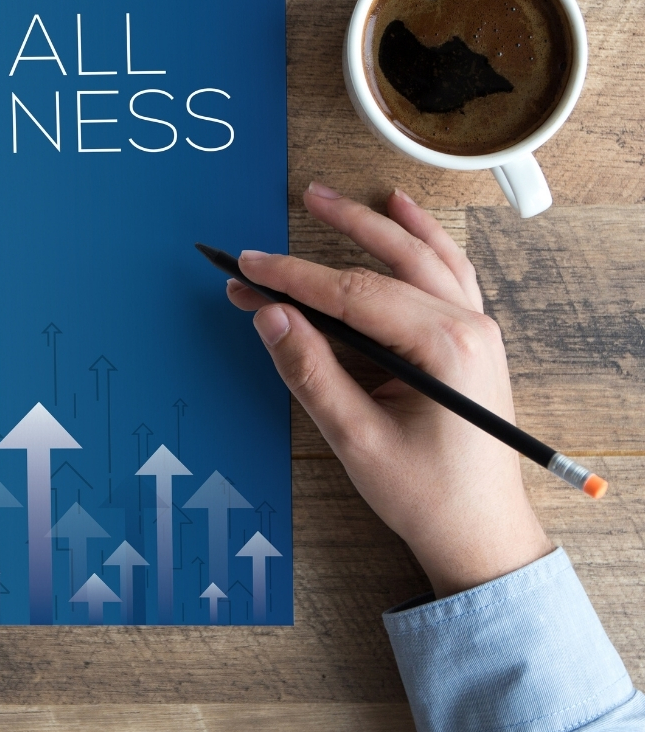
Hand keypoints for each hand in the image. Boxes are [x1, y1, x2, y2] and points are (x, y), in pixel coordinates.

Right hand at [228, 182, 551, 597]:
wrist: (482, 532)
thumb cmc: (426, 495)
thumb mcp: (356, 438)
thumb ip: (311, 371)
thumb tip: (270, 316)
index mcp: (444, 347)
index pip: (353, 293)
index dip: (294, 277)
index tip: (249, 267)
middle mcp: (468, 326)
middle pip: (391, 261)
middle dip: (336, 232)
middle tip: (292, 205)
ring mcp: (476, 330)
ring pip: (422, 257)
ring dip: (377, 224)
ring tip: (332, 199)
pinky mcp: (471, 340)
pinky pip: (447, 272)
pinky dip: (423, 239)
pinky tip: (404, 215)